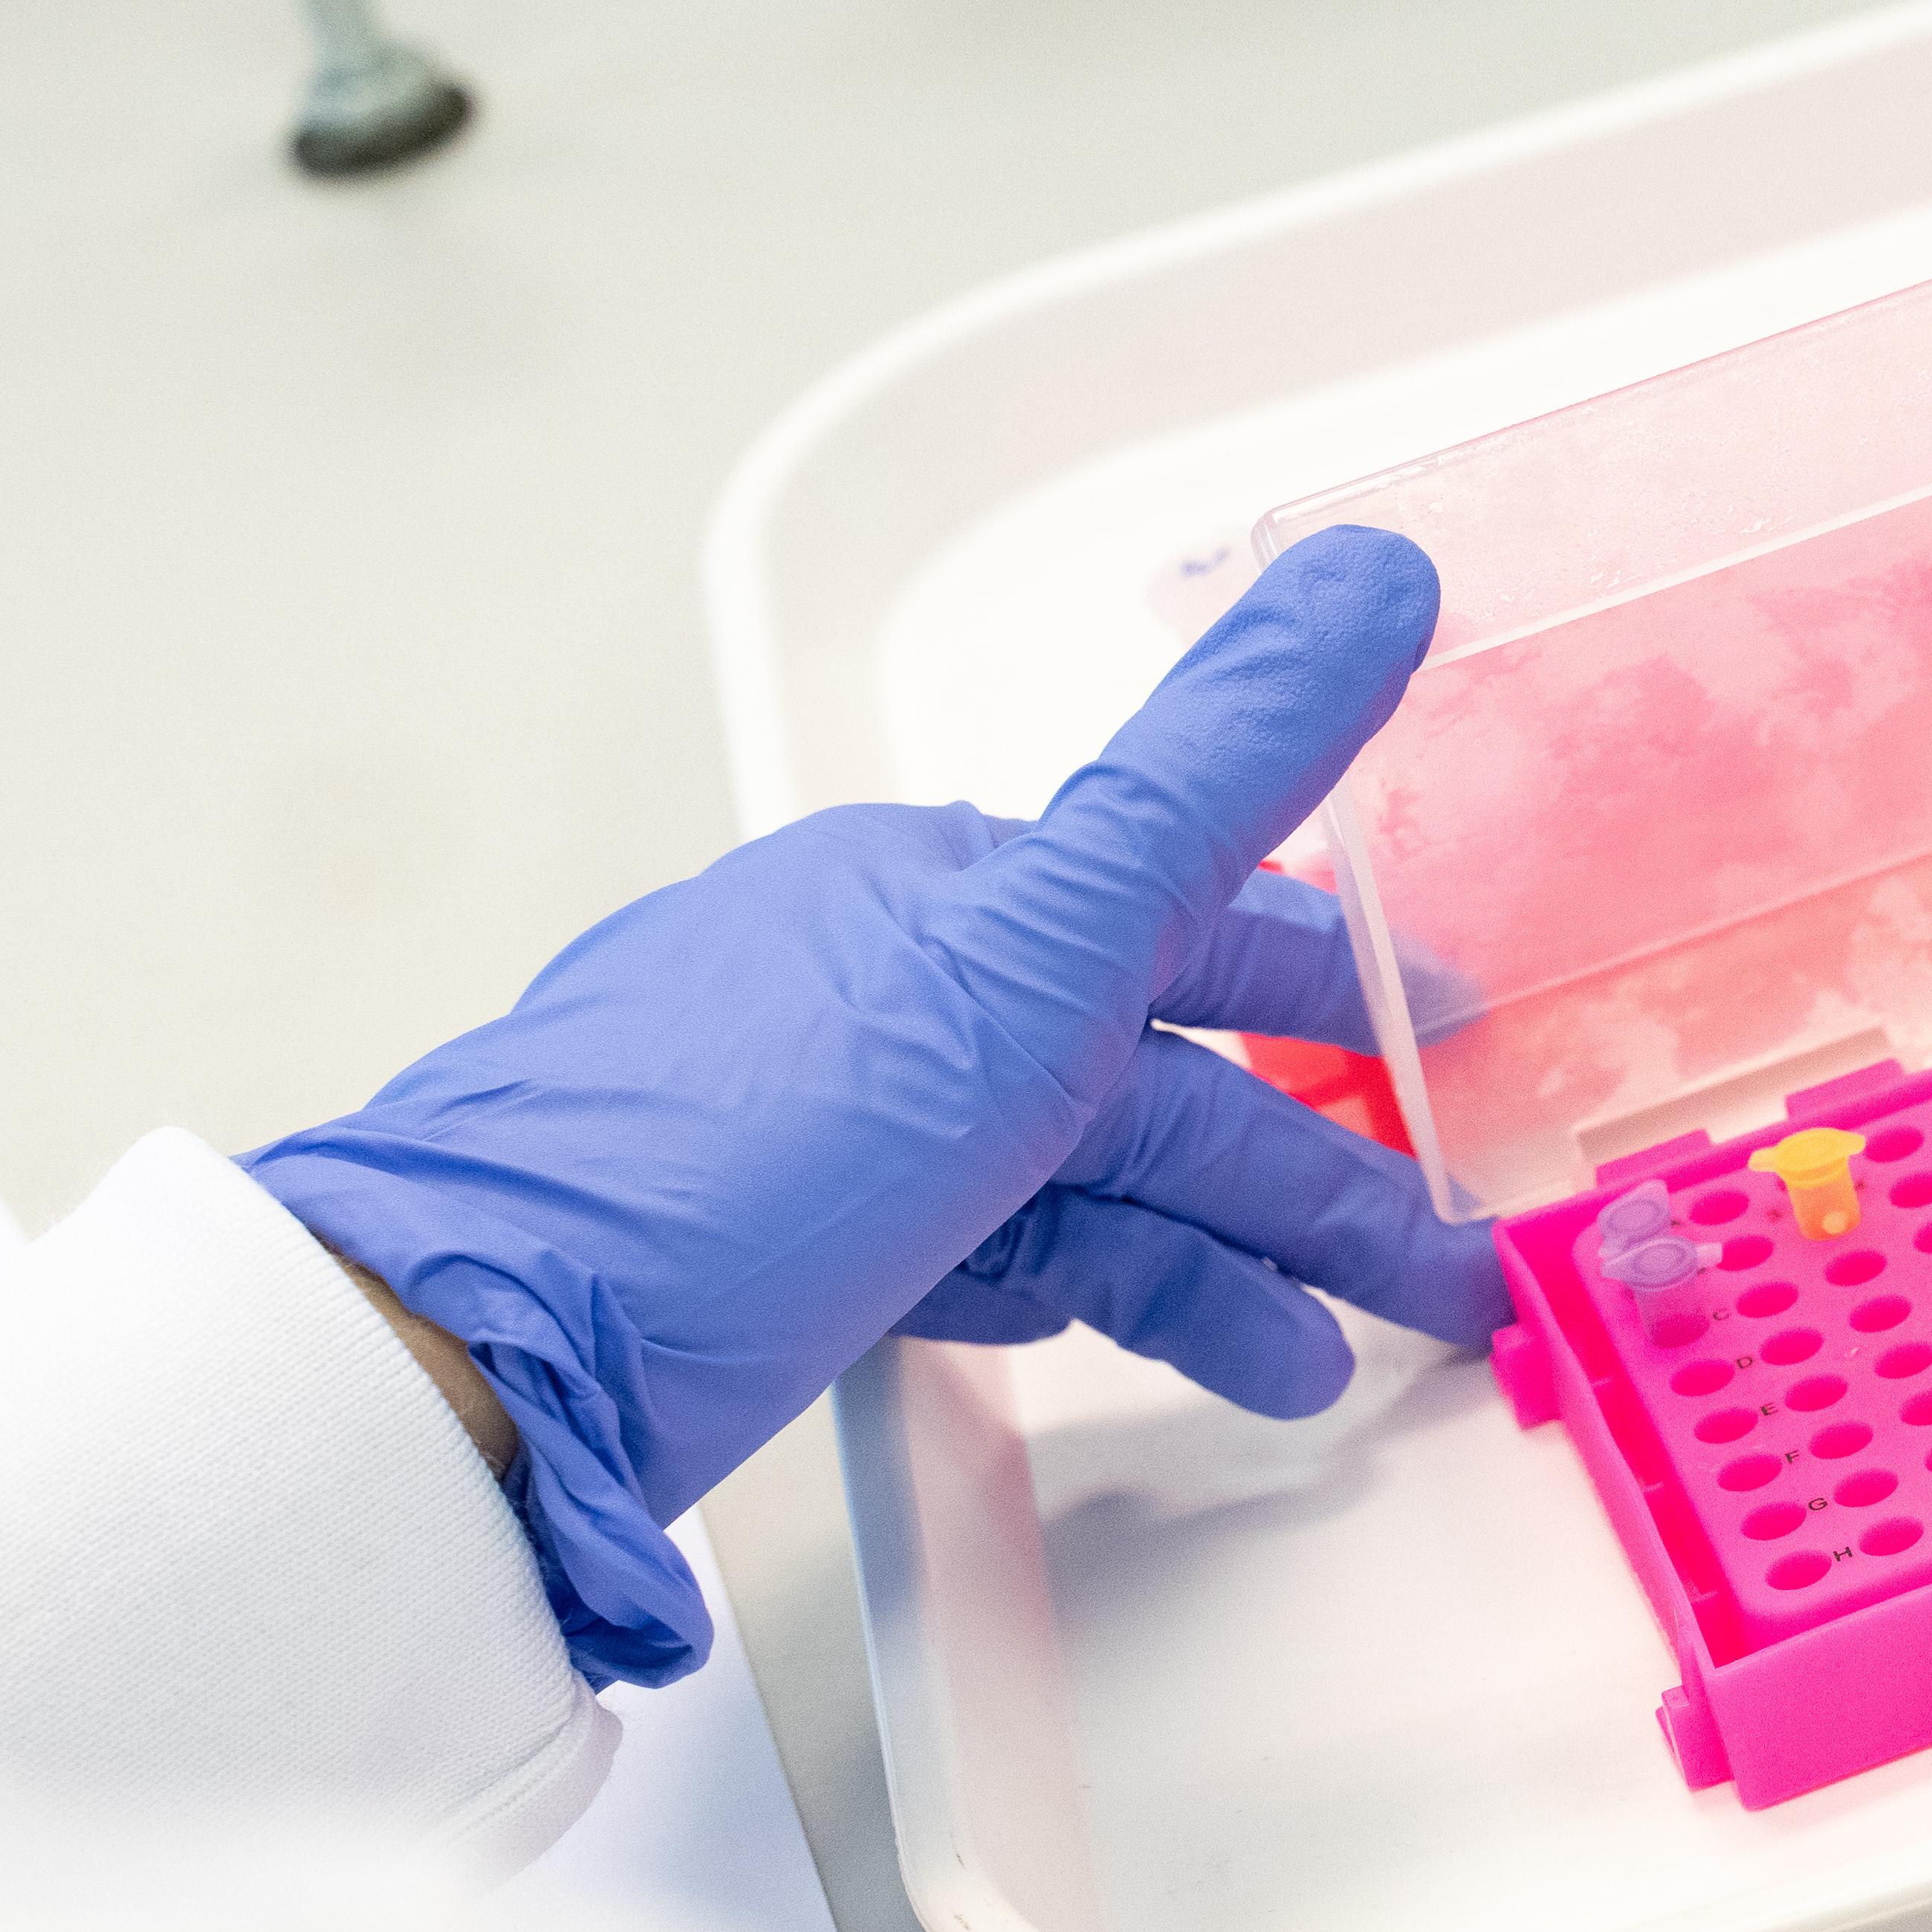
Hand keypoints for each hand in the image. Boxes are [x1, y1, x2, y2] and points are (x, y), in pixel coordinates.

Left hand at [245, 529, 1507, 1685]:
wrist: (484, 1356)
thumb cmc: (736, 1146)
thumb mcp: (1020, 946)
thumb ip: (1213, 774)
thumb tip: (1371, 571)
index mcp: (947, 892)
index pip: (1183, 910)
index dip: (1327, 971)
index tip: (1447, 1022)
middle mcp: (903, 996)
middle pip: (1160, 1067)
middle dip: (1321, 1161)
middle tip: (1446, 1251)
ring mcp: (860, 1137)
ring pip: (1106, 1181)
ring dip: (1246, 1262)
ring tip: (1351, 1351)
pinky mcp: (825, 1262)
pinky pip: (1027, 1265)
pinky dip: (1135, 1306)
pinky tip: (1220, 1359)